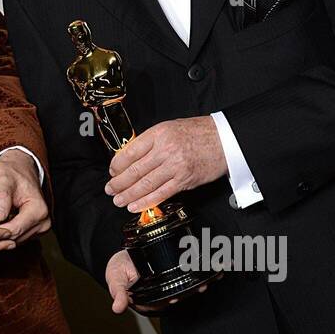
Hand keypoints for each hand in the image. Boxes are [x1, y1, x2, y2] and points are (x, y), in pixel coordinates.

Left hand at [0, 150, 49, 242]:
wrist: (21, 169)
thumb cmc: (13, 172)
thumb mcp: (4, 178)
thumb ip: (1, 196)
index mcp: (39, 210)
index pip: (15, 230)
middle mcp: (43, 221)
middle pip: (15, 237)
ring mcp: (40, 227)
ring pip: (15, 240)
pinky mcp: (34, 229)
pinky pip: (17, 237)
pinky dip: (4, 234)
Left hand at [105, 116, 226, 214]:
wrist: (225, 139)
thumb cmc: (198, 132)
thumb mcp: (170, 128)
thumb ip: (150, 142)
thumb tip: (130, 157)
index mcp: (159, 134)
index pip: (130, 151)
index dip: (117, 164)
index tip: (112, 171)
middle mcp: (166, 149)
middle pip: (135, 170)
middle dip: (119, 182)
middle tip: (110, 189)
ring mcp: (175, 166)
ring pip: (146, 184)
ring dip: (129, 195)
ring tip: (118, 200)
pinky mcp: (184, 180)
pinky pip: (161, 194)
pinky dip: (146, 201)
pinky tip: (135, 205)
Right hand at [105, 250, 207, 315]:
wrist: (122, 257)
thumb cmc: (118, 270)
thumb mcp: (115, 280)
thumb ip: (118, 293)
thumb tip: (117, 308)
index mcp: (149, 300)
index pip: (163, 302)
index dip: (172, 299)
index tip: (176, 297)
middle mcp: (163, 294)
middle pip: (181, 293)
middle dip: (192, 290)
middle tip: (201, 287)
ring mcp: (171, 284)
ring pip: (189, 284)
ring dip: (202, 280)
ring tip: (213, 276)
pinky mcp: (177, 272)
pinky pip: (192, 272)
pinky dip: (205, 269)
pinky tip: (220, 267)